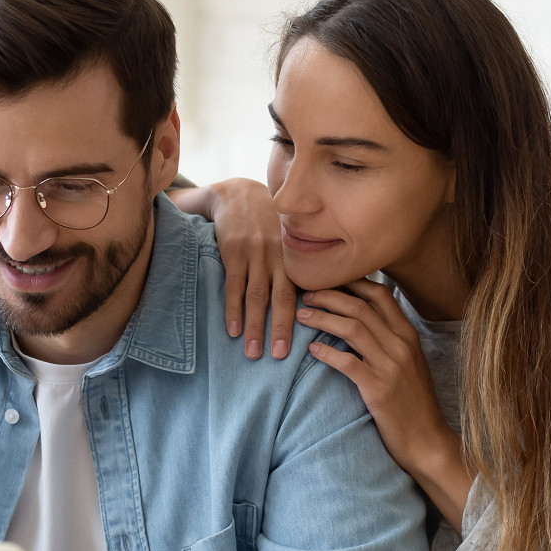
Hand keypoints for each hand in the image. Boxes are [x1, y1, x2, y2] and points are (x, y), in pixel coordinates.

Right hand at [169, 178, 295, 359]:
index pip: (305, 291)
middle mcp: (280, 256)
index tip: (308, 344)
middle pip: (283, 297)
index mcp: (296, 255)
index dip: (307, 317)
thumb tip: (317, 299)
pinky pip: (234, 285)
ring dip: (255, 326)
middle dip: (281, 328)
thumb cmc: (268, 221)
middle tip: (278, 356)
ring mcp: (256, 253)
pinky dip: (233, 309)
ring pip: (257, 296)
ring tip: (252, 353)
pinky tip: (234, 330)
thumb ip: (299, 264)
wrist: (238, 193)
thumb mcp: (289, 237)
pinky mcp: (234, 251)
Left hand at [296, 279, 473, 528]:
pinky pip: (347, 362)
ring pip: (352, 328)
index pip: (380, 294)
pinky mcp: (378, 389)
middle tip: (305, 294)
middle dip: (329, 295)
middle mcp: (401, 345)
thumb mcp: (409, 363)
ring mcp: (391, 366)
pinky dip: (326, 352)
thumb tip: (366, 315)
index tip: (327, 279)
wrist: (428, 440)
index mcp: (408, 335)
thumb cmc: (413, 402)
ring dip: (322, 318)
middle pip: (360, 306)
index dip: (351, 281)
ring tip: (301, 316)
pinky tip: (311, 350)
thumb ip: (391, 338)